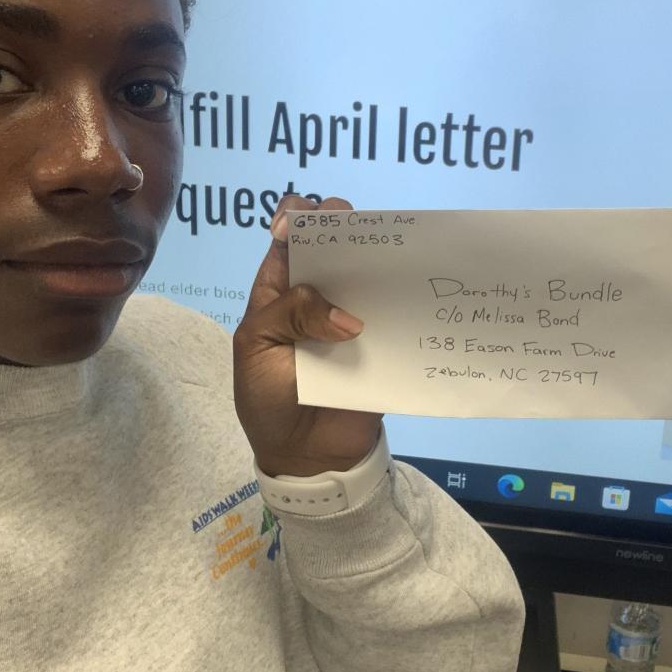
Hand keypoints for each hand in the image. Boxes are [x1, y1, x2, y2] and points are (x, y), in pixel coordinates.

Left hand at [232, 195, 382, 477]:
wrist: (305, 457)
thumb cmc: (268, 399)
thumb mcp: (257, 350)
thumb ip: (289, 317)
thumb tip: (347, 318)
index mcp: (278, 293)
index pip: (287, 241)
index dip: (296, 217)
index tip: (309, 214)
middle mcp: (317, 298)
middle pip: (333, 249)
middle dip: (344, 227)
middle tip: (357, 225)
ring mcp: (351, 319)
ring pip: (366, 276)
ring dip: (378, 259)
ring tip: (392, 250)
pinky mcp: (379, 344)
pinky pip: (393, 316)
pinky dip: (404, 301)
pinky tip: (414, 288)